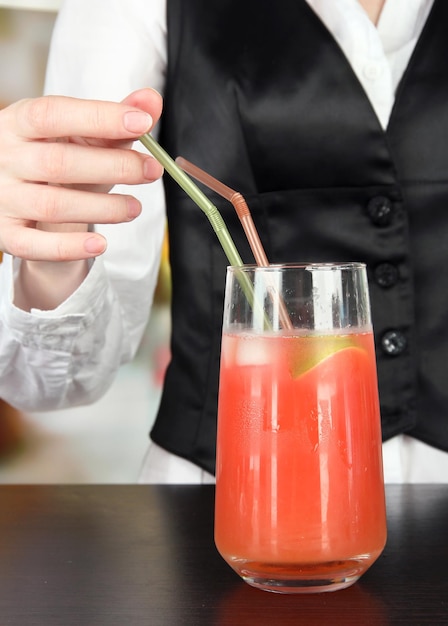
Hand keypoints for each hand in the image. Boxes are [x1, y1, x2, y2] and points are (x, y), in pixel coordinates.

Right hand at [0, 88, 162, 261]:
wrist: (14, 193)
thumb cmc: (52, 159)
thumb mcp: (77, 134)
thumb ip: (113, 118)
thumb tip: (152, 100)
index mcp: (19, 122)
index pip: (54, 114)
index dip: (100, 118)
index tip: (142, 123)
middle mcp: (5, 157)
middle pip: (58, 163)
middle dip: (113, 166)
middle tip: (150, 170)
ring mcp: (3, 196)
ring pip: (52, 205)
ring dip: (102, 208)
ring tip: (134, 208)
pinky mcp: (5, 232)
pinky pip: (33, 245)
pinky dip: (69, 247)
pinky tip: (100, 244)